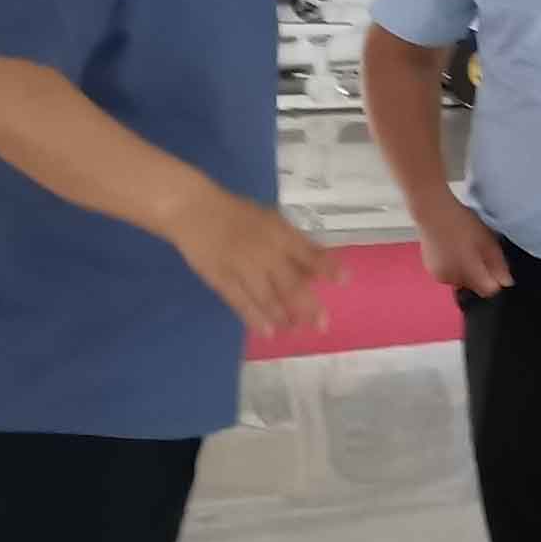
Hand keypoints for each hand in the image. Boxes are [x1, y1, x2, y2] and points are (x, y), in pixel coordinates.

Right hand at [174, 189, 335, 334]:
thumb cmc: (239, 214)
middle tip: (322, 324)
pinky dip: (255, 318)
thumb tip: (314, 272)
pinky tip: (268, 331)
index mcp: (280, 234)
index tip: (345, 280)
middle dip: (308, 306)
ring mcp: (242, 267)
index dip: (328, 267)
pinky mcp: (221, 278)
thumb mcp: (272, 220)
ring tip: (296, 330)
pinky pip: (240, 302)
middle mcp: (265, 252)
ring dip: (284, 316)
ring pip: (268, 298)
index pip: (309, 253)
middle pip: (291, 284)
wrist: (195, 210)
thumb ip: (294, 244)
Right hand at [414, 196, 510, 298]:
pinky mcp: (431, 270)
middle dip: (481, 274)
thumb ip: (498, 265)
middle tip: (479, 251)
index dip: (496, 280)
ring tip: (465, 249)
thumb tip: (506, 282)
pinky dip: (454, 267)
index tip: (497, 267)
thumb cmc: (461, 223)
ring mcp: (439, 276)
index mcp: (468, 273)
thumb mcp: (487, 241)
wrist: (433, 213)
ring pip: (462, 281)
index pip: (489, 291)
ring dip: (467, 271)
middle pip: (475, 287)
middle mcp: (452, 279)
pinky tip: (454, 250)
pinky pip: (449, 275)